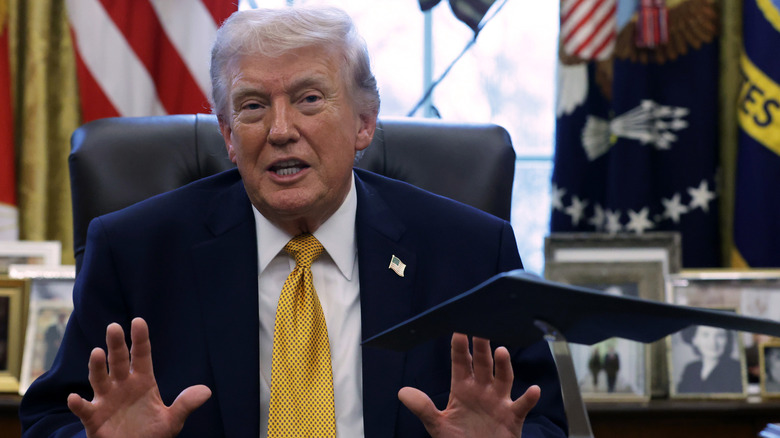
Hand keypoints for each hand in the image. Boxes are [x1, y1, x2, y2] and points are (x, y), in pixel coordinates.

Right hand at [67, 318, 211, 437]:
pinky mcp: (94, 418)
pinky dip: (78, 404)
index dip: (140, 339)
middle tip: (114, 327)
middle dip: (116, 345)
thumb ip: (185, 405)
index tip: (138, 321)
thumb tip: (206, 392)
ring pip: (99, 379)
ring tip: (97, 353)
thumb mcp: (172, 421)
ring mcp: (106, 400)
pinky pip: (84, 409)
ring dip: (97, 367)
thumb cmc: (152, 434)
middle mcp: (122, 386)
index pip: (142, 356)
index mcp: (142, 382)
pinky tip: (74, 398)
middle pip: (118, 361)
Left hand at [398, 333, 539, 437]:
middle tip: (481, 330)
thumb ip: (423, 408)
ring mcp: (499, 402)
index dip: (460, 347)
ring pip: (503, 379)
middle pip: (483, 364)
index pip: (461, 363)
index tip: (458, 330)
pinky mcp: (512, 417)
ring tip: (501, 351)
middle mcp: (482, 391)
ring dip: (503, 366)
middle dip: (482, 348)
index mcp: (463, 389)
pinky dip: (529, 398)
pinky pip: (522, 406)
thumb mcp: (438, 425)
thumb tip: (402, 392)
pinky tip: (534, 390)